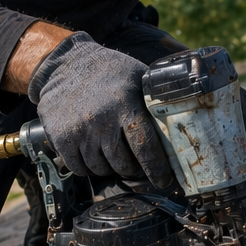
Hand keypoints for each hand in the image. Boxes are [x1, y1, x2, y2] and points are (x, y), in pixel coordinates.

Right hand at [28, 32, 172, 187]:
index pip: (145, 147)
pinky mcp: (60, 139)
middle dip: (133, 169)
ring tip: (113, 153)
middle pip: (123, 164)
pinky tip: (94, 153)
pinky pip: (79, 169)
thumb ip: (156, 100)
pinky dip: (89, 167)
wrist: (65, 65)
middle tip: (136, 164)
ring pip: (101, 169)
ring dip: (110, 168)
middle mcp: (101, 120)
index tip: (164, 180)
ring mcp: (78, 131)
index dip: (156, 168)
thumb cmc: (109, 71)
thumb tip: (185, 121)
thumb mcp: (138, 76)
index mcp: (125, 103)